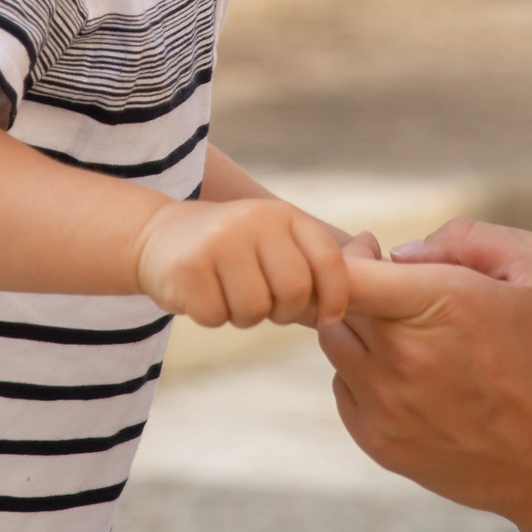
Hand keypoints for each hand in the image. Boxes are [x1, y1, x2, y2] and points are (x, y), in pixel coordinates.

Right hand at [134, 198, 351, 326]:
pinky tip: (200, 293)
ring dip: (242, 315)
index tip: (329, 317)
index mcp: (283, 214)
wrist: (157, 236)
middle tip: (260, 301)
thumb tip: (373, 252)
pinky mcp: (187, 267)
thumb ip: (315, 259)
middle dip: (281, 311)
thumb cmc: (230, 250)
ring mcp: (218, 241)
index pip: (327, 262)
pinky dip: (211, 316)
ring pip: (254, 310)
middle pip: (293, 293)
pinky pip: (217, 316)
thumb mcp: (274, 240)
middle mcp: (253, 220)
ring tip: (227, 292)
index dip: (335, 297)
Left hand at [316, 217, 531, 524]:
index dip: (351, 251)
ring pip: (335, 345)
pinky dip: (362, 373)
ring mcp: (386, 406)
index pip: (348, 270)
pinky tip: (406, 372)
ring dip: (358, 327)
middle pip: (336, 302)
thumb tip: (405, 252)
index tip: (375, 248)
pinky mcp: (379, 443)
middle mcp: (403, 357)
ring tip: (403, 329)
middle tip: (396, 287)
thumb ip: (469, 236)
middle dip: (358, 284)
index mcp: (441, 305)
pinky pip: (344, 389)